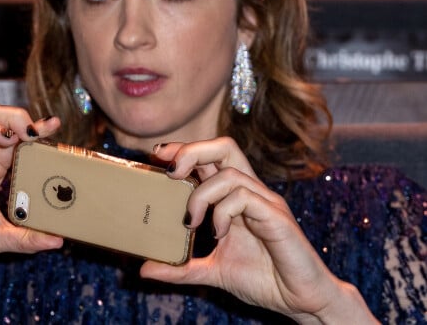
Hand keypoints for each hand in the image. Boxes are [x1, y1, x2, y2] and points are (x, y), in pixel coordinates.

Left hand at [141, 138, 377, 322]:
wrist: (303, 301)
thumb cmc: (264, 279)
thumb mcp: (213, 271)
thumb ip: (182, 267)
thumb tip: (145, 269)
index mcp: (236, 197)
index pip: (210, 157)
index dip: (185, 149)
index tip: (157, 154)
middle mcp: (251, 191)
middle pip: (224, 147)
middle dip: (192, 150)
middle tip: (169, 170)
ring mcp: (265, 201)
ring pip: (229, 172)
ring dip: (202, 194)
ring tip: (191, 222)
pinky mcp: (276, 216)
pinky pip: (244, 197)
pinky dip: (223, 212)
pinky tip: (219, 234)